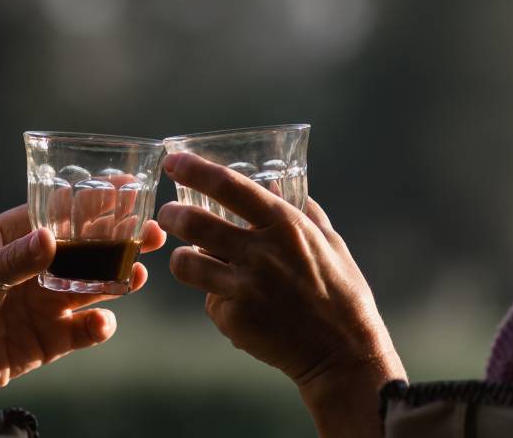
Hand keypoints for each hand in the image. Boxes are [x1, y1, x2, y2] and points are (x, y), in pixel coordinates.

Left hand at [0, 205, 167, 415]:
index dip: (91, 201)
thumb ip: (16, 261)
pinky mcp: (48, 340)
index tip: (125, 188)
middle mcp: (31, 267)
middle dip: (118, 241)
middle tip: (152, 233)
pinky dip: (97, 326)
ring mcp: (42, 304)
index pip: (57, 213)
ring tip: (137, 276)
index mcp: (9, 238)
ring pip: (91, 287)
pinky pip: (82, 330)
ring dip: (116, 280)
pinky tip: (103, 322)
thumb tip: (52, 238)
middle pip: (84, 249)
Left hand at [158, 152, 403, 437]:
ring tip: (189, 259)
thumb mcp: (331, 242)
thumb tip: (277, 186)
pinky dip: (216, 299)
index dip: (195, 169)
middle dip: (171, 215)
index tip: (172, 161)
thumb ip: (303, 211)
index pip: (229, 186)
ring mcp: (246, 287)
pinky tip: (236, 304)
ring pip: (186, 263)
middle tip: (168, 214)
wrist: (344, 352)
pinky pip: (209, 301)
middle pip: (193, 222)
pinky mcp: (235, 318)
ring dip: (181, 259)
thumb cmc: (342, 293)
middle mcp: (262, 252)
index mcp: (286, 225)